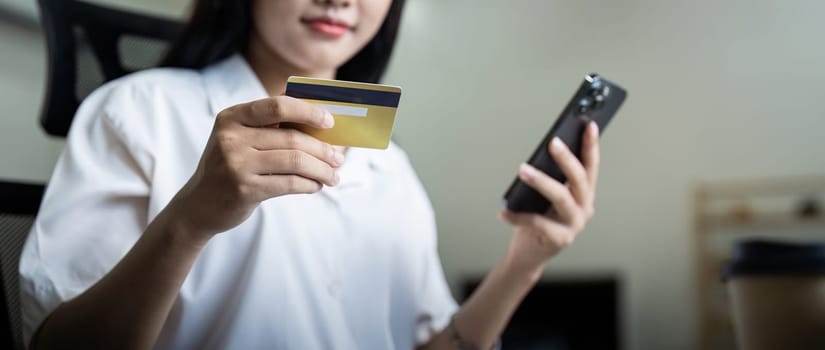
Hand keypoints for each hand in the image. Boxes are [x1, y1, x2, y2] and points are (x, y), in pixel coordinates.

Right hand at [166, 96, 343, 239]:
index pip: (277, 106)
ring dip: (321, 169)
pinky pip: (289, 183)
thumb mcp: (240, 140)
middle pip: (292, 138)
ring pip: (295, 161)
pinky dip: (309, 184)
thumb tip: (321, 124)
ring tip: (333, 176)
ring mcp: (236, 163)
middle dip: (322, 149)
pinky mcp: (244, 189)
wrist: (199, 205)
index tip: (329, 122)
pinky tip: (316, 186)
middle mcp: (231, 137)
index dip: (308, 112)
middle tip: (339, 158)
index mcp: (232, 117)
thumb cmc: (231, 168)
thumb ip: (271, 128)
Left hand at [500, 122, 599, 276]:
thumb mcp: (545, 197)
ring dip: (541, 181)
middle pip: (579, 179)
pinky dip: (518, 216)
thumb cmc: (538, 220)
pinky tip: (504, 212)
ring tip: (522, 170)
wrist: (530, 254)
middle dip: (566, 159)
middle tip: (552, 142)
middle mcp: (584, 208)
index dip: (591, 145)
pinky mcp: (559, 239)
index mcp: (584, 194)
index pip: (590, 166)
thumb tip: (545, 151)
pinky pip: (538, 223)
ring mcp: (574, 225)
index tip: (589, 124)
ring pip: (561, 198)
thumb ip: (551, 178)